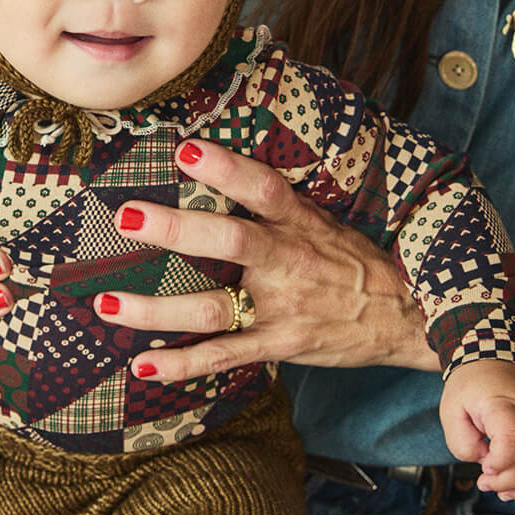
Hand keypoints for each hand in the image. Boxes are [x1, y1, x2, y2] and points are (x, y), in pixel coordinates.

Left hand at [94, 139, 439, 381]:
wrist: (407, 318)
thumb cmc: (351, 263)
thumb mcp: (323, 221)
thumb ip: (273, 204)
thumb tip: (206, 163)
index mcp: (301, 223)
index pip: (263, 187)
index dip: (226, 167)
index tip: (183, 149)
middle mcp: (289, 262)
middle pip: (229, 241)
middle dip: (176, 230)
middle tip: (127, 216)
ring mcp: (282, 308)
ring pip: (212, 307)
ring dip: (156, 310)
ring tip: (108, 304)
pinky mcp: (279, 345)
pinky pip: (224, 356)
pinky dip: (182, 364)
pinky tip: (142, 366)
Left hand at [440, 360, 514, 499]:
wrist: (493, 360)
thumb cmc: (470, 388)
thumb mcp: (449, 411)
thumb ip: (461, 442)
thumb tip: (485, 463)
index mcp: (502, 402)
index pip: (513, 437)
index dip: (501, 462)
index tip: (484, 467)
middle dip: (508, 481)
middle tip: (486, 483)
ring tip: (504, 490)